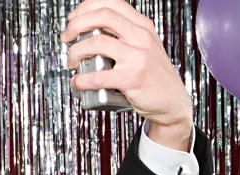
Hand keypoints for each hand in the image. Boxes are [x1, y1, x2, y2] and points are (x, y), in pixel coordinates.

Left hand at [64, 0, 192, 150]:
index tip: (73, 19)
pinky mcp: (132, 78)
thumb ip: (124, 36)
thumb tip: (89, 30)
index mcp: (142, 26)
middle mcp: (141, 37)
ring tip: (72, 62)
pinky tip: (77, 83)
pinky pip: (97, 76)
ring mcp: (137, 57)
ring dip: (75, 52)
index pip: (111, 3)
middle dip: (76, 24)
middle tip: (66, 38)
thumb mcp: (145, 47)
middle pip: (102, 16)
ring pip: (96, 42)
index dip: (86, 7)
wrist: (172, 101)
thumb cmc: (153, 76)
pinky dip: (81, 80)